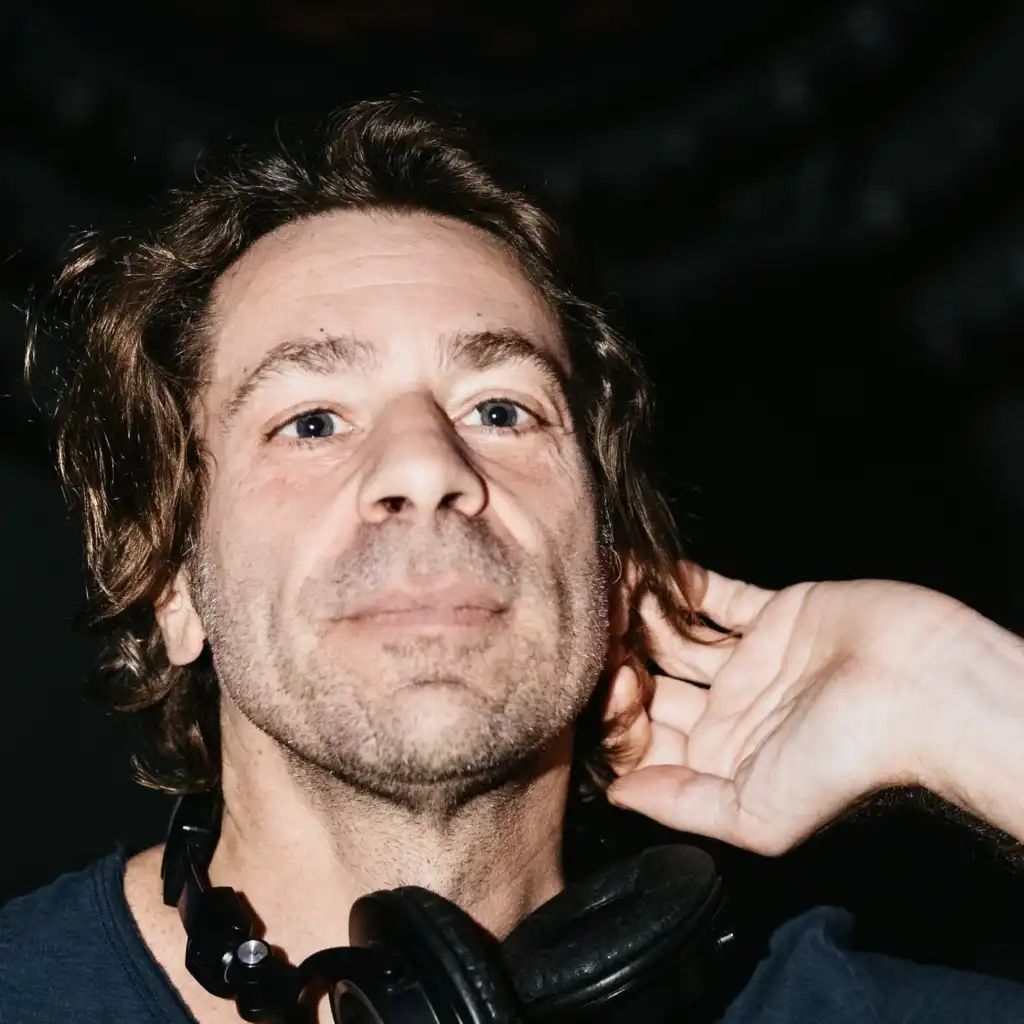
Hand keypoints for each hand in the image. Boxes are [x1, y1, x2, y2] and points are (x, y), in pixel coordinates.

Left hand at [604, 566, 977, 853]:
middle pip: (658, 685)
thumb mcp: (756, 813)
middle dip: (622, 660)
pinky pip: (720, 598)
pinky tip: (651, 573)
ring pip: (679, 636)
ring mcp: (754, 660)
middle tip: (592, 629)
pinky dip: (685, 584)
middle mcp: (733, 712)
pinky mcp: (777, 614)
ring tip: (609, 591)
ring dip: (644, 616)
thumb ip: (682, 804)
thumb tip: (619, 795)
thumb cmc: (845, 759)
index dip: (617, 716)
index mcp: (723, 760)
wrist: (920, 688)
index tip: (596, 686)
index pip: (649, 740)